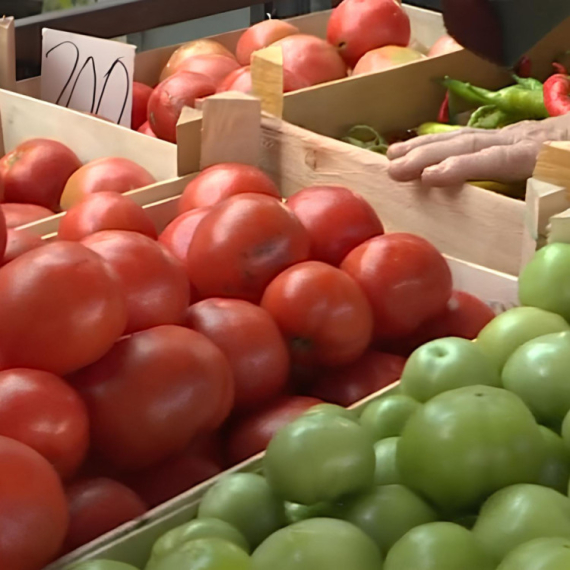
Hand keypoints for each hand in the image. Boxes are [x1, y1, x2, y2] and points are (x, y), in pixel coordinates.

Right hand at [387, 114, 569, 185]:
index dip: (462, 167)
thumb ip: (555, 202)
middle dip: (428, 154)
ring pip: (464, 136)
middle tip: (393, 170)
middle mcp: (521, 139)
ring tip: (393, 155)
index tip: (429, 178)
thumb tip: (541, 222)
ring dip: (425, 145)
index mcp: (539, 154)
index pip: (496, 159)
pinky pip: (468, 138)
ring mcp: (514, 135)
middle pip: (469, 143)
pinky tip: (418, 148)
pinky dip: (439, 142)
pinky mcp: (510, 137)